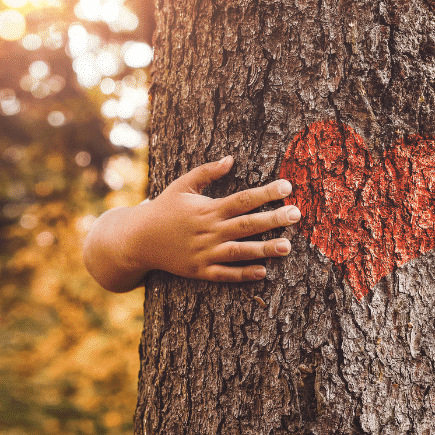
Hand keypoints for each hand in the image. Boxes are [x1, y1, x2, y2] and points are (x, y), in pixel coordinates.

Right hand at [83, 156, 301, 291]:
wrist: (137, 240)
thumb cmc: (164, 209)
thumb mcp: (182, 185)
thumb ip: (207, 172)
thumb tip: (231, 159)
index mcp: (208, 209)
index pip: (243, 199)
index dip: (266, 193)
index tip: (288, 186)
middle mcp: (209, 231)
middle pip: (247, 225)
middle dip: (274, 219)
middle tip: (297, 214)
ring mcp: (204, 253)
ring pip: (240, 251)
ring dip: (264, 249)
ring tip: (288, 246)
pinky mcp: (200, 271)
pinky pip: (225, 274)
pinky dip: (243, 274)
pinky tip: (263, 272)